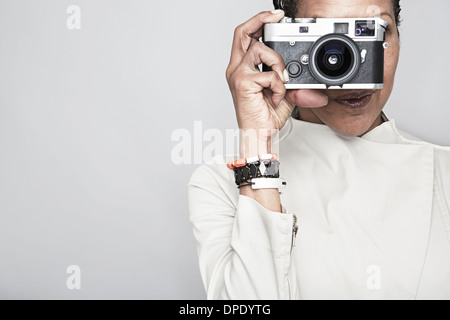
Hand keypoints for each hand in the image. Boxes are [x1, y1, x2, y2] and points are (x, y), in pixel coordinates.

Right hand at [226, 10, 328, 134]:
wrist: (258, 135)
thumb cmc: (265, 117)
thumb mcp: (284, 94)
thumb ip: (294, 83)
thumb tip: (315, 85)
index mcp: (243, 68)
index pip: (246, 36)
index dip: (259, 22)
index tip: (276, 17)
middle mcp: (237, 69)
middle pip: (242, 32)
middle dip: (260, 19)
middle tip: (277, 17)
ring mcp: (237, 75)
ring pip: (259, 49)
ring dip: (277, 62)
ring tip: (282, 81)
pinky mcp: (242, 83)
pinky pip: (268, 74)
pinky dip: (279, 85)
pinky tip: (278, 97)